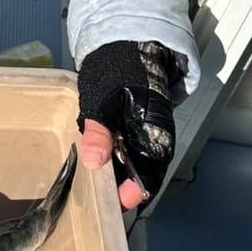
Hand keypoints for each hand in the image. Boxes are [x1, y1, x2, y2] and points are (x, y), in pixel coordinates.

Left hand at [76, 41, 177, 211]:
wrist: (127, 44)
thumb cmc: (116, 70)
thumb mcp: (102, 100)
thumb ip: (99, 131)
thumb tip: (94, 162)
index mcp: (154, 131)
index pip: (149, 175)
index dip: (131, 193)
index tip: (112, 206)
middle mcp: (156, 135)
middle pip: (143, 173)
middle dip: (122, 188)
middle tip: (98, 200)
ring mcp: (148, 131)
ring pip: (137, 163)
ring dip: (119, 174)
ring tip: (96, 185)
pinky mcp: (139, 126)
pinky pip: (131, 150)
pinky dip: (117, 159)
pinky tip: (100, 162)